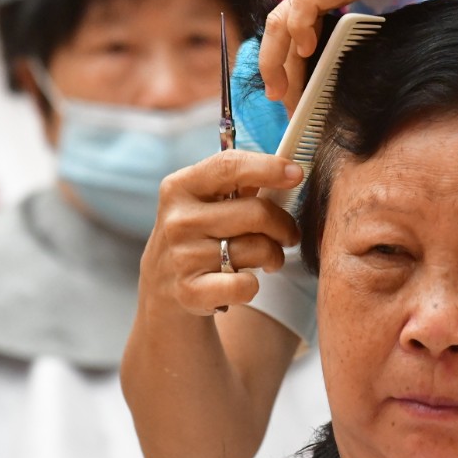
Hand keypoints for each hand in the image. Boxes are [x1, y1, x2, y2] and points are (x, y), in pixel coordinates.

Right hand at [143, 151, 303, 316]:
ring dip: (274, 256)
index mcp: (180, 187)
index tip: (297, 173)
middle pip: (257, 213)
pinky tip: (244, 281)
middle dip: (284, 225)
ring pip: (258, 249)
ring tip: (267, 259)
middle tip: (289, 235)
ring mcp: (182, 256)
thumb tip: (288, 170)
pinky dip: (253, 285)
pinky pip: (245, 285)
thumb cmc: (197, 235)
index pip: (229, 166)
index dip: (268, 167)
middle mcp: (178, 220)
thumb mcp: (204, 201)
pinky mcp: (190, 291)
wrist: (161, 286)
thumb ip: (238, 183)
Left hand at [259, 0, 434, 107]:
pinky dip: (299, 33)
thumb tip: (369, 2)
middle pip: (278, 28)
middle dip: (278, 70)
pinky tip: (308, 50)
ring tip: (287, 93)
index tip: (295, 84)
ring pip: (281, 25)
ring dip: (281, 64)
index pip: (291, 19)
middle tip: (284, 102)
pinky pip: (302, 9)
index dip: (288, 55)